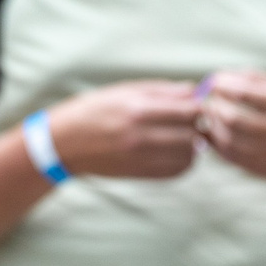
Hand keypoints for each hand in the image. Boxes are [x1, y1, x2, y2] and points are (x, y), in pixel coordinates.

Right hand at [45, 81, 202, 178]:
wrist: (65, 143)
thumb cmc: (95, 110)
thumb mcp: (124, 91)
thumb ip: (162, 90)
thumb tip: (195, 91)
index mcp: (137, 109)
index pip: (188, 110)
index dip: (200, 106)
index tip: (198, 103)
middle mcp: (140, 136)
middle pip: (192, 133)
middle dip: (198, 125)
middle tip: (193, 120)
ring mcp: (140, 158)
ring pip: (189, 155)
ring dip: (193, 145)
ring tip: (184, 135)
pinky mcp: (140, 174)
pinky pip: (177, 171)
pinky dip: (184, 162)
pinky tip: (176, 151)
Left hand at [194, 70, 265, 182]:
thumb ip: (257, 81)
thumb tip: (220, 76)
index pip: (243, 92)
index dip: (221, 84)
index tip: (214, 80)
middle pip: (230, 118)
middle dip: (213, 105)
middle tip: (208, 98)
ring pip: (225, 138)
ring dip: (212, 123)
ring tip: (212, 112)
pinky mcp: (261, 170)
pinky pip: (228, 155)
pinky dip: (216, 141)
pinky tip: (217, 130)